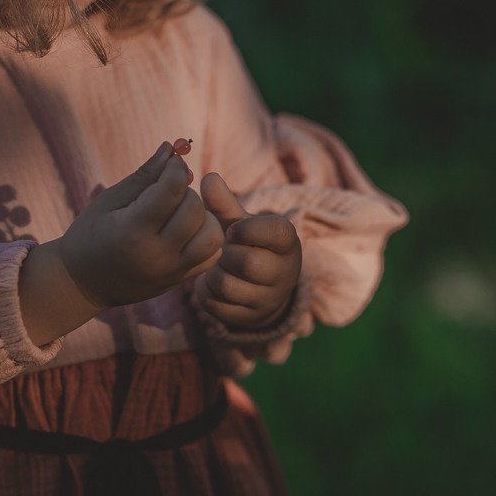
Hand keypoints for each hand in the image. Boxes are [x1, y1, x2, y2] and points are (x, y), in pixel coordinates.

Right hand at [59, 143, 223, 310]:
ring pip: (213, 234)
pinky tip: (186, 229)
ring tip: (179, 212)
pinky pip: (213, 254)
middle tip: (169, 190)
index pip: (172, 189)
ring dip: (202, 215)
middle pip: (194, 209)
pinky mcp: (181, 280)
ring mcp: (172, 272)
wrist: (83, 284)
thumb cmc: (90, 235)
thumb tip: (171, 149)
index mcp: (133, 232)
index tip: (171, 161)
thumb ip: (143, 176)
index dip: (175, 168)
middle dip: (186, 191)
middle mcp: (157, 255)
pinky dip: (206, 235)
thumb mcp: (109, 201)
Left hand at [195, 172, 301, 329]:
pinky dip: (207, 290)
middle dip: (227, 253)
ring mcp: (267, 299)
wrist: (258, 288)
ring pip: (228, 285)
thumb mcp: (240, 222)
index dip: (248, 229)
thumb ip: (224, 202)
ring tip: (217, 264)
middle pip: (248, 262)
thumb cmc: (248, 244)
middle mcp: (285, 273)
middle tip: (223, 249)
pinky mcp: (247, 318)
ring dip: (214, 272)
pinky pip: (216, 303)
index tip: (233, 230)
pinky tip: (214, 282)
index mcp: (288, 242)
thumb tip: (208, 177)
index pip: (276, 231)